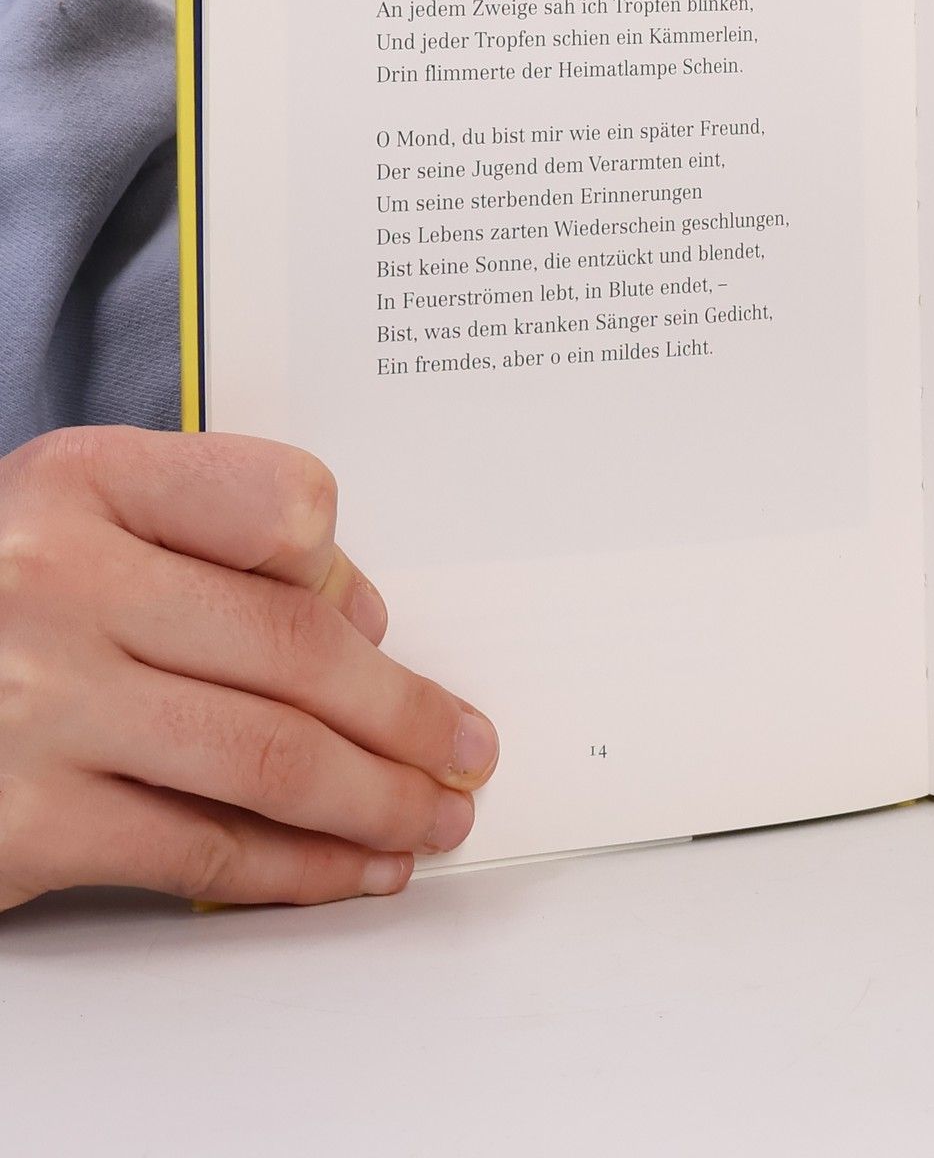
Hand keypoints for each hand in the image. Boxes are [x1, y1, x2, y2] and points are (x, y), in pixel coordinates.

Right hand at [0, 426, 497, 910]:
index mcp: (82, 482)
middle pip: (298, 651)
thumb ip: (207, 536)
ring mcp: (37, 706)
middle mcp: (57, 581)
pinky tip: (356, 869)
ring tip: (440, 814)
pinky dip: (300, 868)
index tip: (385, 628)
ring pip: (270, 759)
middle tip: (471, 747)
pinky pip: (201, 849)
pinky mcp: (20, 825)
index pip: (283, 503)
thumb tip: (358, 619)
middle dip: (409, 713)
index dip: (353, 574)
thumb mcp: (70, 516)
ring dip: (380, 798)